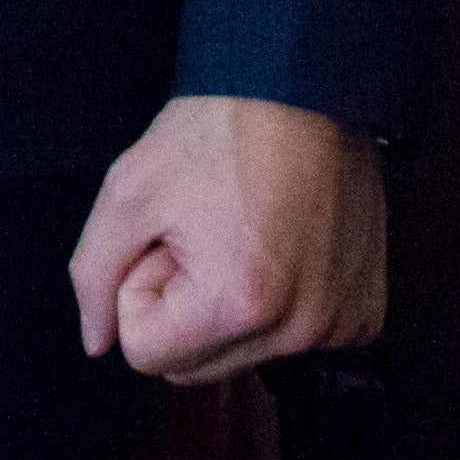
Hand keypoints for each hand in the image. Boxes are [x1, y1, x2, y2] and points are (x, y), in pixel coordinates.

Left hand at [69, 93, 389, 385]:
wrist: (302, 93)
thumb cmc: (218, 134)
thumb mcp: (128, 192)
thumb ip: (94, 275)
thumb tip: (97, 342)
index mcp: (236, 307)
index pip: (146, 355)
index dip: (139, 291)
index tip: (165, 240)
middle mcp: (300, 332)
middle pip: (196, 366)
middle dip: (179, 307)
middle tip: (197, 237)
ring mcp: (340, 327)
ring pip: (243, 356)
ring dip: (226, 306)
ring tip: (237, 235)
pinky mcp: (365, 315)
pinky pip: (294, 340)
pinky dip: (276, 305)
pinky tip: (277, 247)